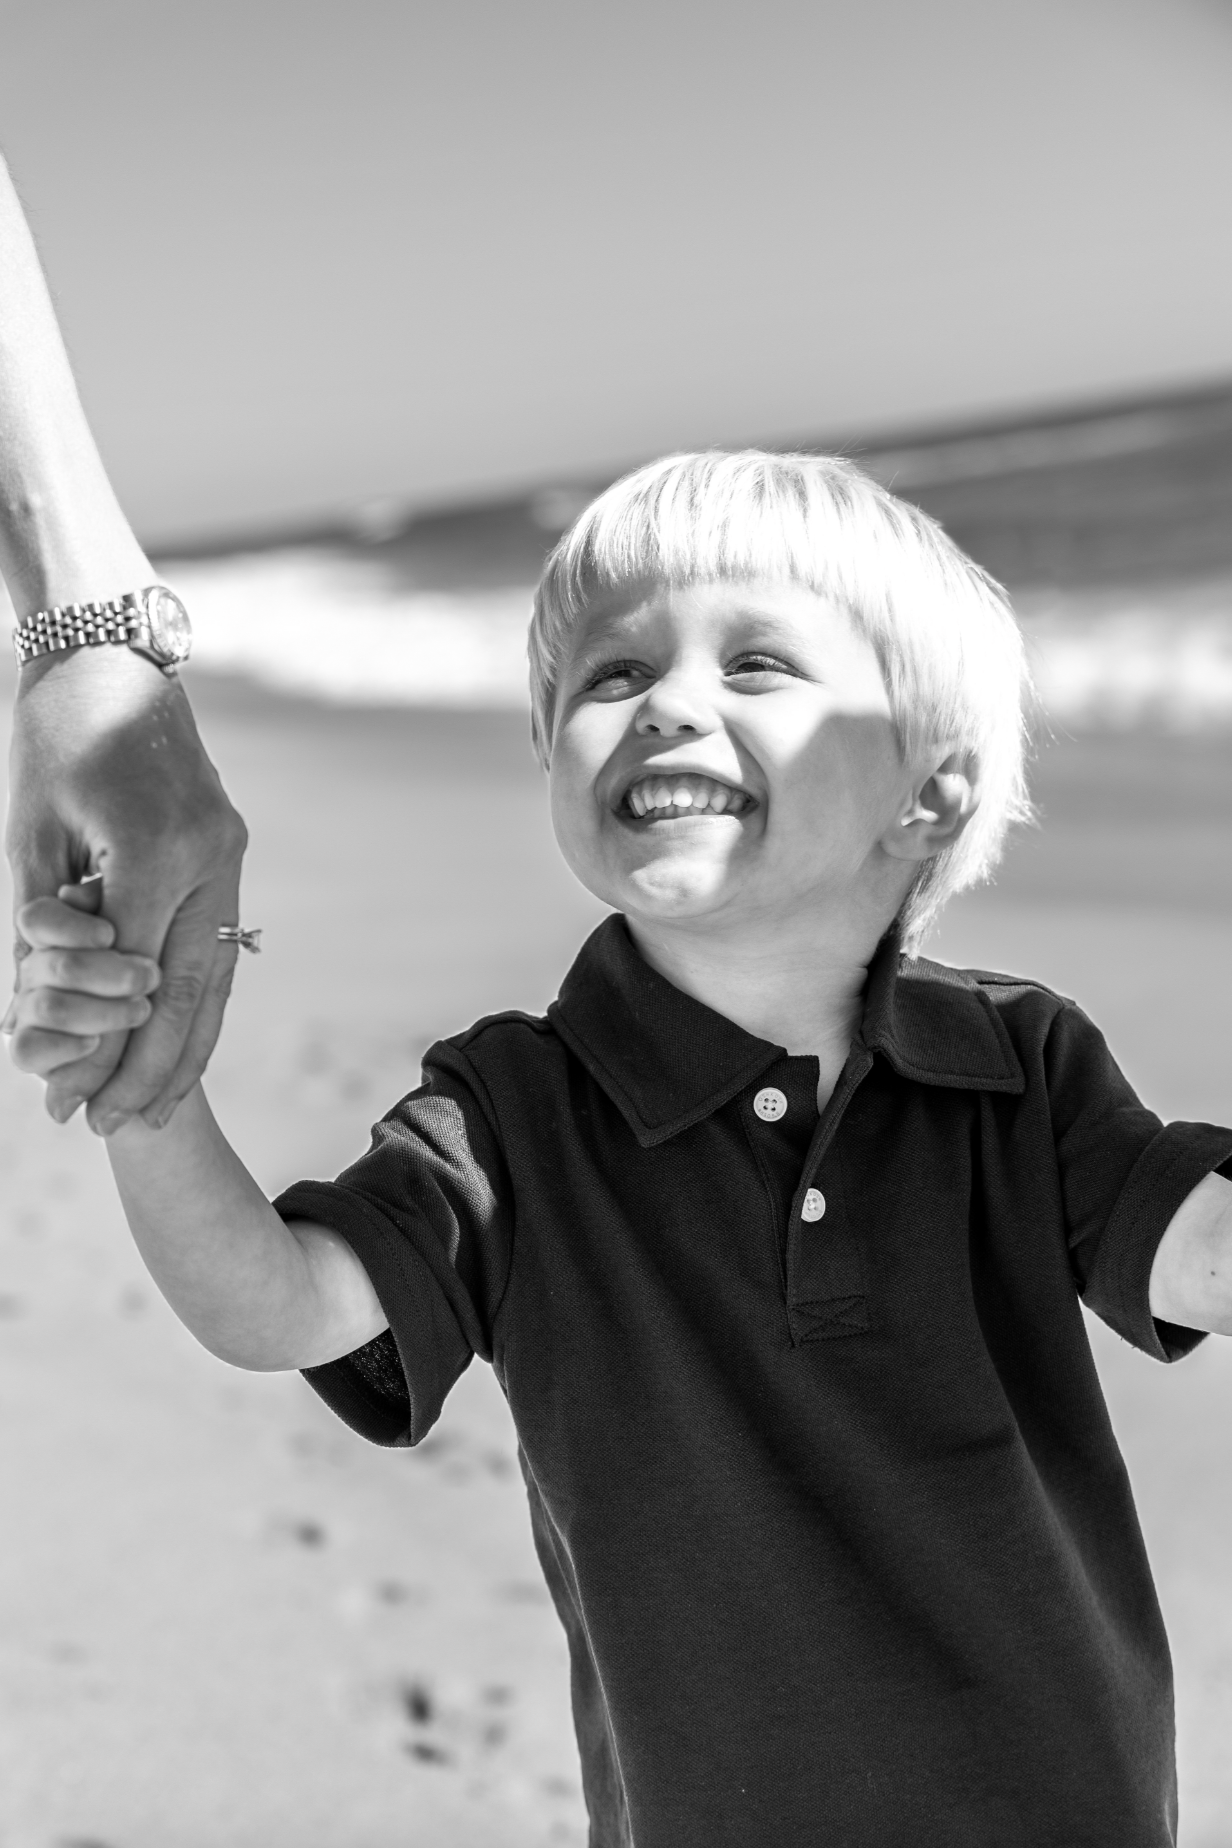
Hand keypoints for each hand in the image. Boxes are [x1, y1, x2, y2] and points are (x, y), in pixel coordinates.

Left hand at [6, 646, 247, 1131]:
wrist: (109, 654)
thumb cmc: (51, 735)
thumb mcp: (28, 832)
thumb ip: (39, 927)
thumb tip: (33, 1017)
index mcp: (157, 848)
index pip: (131, 977)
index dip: (101, 1047)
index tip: (68, 1102)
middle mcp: (212, 855)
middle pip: (191, 991)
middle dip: (154, 1069)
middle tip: (117, 1128)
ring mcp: (230, 851)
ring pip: (218, 976)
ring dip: (188, 1046)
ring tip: (157, 1106)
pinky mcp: (230, 848)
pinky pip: (220, 944)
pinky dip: (201, 1000)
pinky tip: (183, 1043)